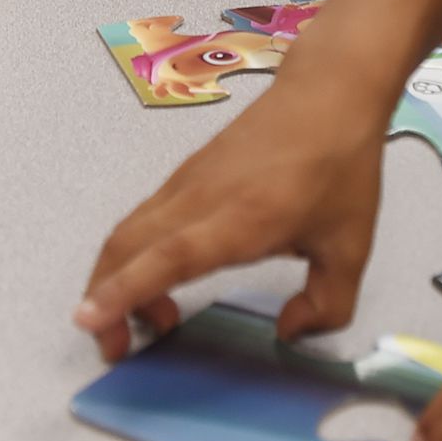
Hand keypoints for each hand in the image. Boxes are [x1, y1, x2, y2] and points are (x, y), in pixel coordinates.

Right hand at [76, 60, 392, 361]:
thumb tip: (288, 331)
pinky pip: (141, 219)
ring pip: (127, 232)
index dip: (127, 290)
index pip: (169, 257)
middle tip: (114, 347)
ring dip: (115, 279)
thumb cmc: (339, 166)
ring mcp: (186, 184)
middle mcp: (201, 199)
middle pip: (127, 247)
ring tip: (143, 321)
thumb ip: (327, 304)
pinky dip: (131, 256)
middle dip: (104, 299)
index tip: (90, 319)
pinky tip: (159, 278)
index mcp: (242, 219)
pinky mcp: (184, 177)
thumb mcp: (351, 247)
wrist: (327, 93)